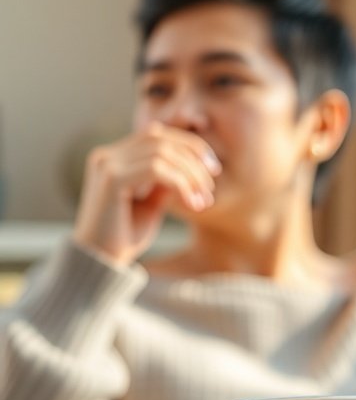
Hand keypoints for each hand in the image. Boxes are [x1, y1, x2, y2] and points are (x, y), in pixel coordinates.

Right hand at [72, 123, 220, 264]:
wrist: (99, 264)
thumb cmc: (123, 238)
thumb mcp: (151, 205)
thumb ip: (164, 182)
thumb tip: (189, 165)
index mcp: (113, 158)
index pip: (156, 135)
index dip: (189, 146)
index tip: (212, 170)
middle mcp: (107, 156)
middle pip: (160, 138)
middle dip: (193, 159)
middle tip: (210, 187)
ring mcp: (107, 164)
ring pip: (161, 152)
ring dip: (190, 175)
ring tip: (203, 200)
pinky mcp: (112, 179)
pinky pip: (156, 169)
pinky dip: (181, 183)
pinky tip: (193, 204)